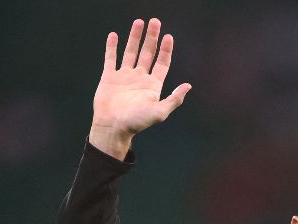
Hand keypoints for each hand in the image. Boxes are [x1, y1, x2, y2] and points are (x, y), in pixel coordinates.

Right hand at [89, 18, 190, 158]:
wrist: (113, 127)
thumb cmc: (137, 122)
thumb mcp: (160, 112)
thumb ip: (174, 99)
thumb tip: (188, 86)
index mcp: (152, 86)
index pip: (162, 63)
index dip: (166, 50)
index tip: (168, 36)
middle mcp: (139, 79)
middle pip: (148, 53)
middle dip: (152, 37)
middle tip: (155, 21)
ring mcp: (124, 77)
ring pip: (130, 52)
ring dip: (135, 37)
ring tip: (138, 22)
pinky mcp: (109, 78)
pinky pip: (111, 59)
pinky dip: (112, 47)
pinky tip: (114, 35)